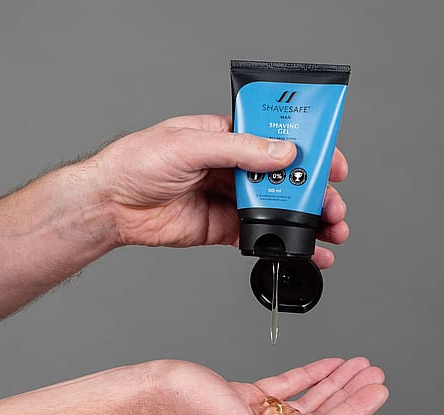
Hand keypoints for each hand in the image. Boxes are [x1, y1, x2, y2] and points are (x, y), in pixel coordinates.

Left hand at [87, 115, 349, 268]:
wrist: (110, 205)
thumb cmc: (136, 162)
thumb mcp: (189, 145)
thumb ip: (238, 150)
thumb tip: (281, 154)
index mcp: (226, 135)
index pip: (276, 138)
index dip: (308, 150)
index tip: (332, 163)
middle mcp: (231, 166)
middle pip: (283, 178)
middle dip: (314, 192)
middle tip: (333, 205)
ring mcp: (228, 198)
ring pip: (276, 209)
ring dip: (305, 220)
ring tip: (330, 232)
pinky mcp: (222, 226)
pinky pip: (258, 235)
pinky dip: (281, 243)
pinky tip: (302, 250)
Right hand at [147, 357, 387, 414]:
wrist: (150, 392)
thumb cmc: (182, 410)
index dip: (354, 410)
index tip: (377, 390)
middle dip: (349, 393)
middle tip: (373, 374)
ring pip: (306, 400)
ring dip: (332, 382)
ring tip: (356, 366)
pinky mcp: (246, 400)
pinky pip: (286, 388)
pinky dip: (307, 375)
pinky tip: (324, 366)